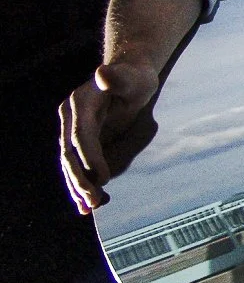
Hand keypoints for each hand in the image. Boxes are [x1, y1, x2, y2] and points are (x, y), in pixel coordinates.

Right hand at [59, 61, 159, 214]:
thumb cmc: (134, 77)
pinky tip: (87, 204)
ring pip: (71, 163)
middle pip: (70, 153)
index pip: (80, 136)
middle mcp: (70, 118)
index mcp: (79, 103)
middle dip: (80, 178)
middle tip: (92, 202)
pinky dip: (83, 182)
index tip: (104, 178)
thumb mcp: (131, 77)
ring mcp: (73, 130)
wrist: (128, 76)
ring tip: (88, 208)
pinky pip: (79, 164)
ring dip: (79, 186)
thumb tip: (102, 74)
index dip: (90, 157)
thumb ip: (117, 79)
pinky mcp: (82, 140)